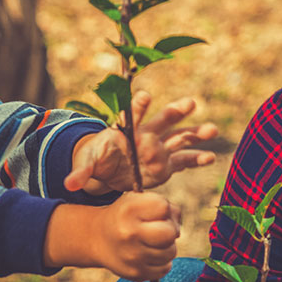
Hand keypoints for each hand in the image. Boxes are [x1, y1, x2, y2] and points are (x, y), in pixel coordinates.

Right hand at [43, 192, 179, 280]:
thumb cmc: (125, 217)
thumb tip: (178, 226)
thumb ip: (163, 206)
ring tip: (152, 242)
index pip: (163, 207)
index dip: (164, 209)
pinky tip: (149, 255)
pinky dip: (161, 262)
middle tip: (159, 230)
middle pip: (170, 233)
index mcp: (128, 210)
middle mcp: (129, 233)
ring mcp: (132, 256)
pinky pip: (165, 268)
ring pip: (171, 252)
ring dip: (167, 247)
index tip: (153, 213)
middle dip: (170, 230)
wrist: (97, 239)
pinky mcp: (136, 273)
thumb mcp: (137, 201)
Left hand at [65, 91, 217, 193]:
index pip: (131, 115)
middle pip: (162, 120)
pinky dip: (196, 159)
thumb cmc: (97, 161)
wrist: (107, 171)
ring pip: (179, 138)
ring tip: (211, 130)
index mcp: (125, 131)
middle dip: (176, 112)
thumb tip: (69, 184)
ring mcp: (158, 150)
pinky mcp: (165, 166)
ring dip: (195, 133)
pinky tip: (210, 157)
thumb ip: (80, 173)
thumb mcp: (86, 166)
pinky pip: (183, 161)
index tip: (145, 96)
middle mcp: (146, 136)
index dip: (138, 106)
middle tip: (190, 103)